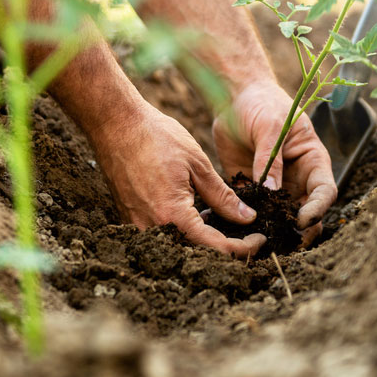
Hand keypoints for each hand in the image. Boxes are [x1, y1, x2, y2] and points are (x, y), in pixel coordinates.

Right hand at [93, 103, 266, 256]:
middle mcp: (152, 228)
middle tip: (247, 231)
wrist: (115, 124)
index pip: (216, 248)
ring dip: (205, 237)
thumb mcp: (198, 164)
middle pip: (197, 252)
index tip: (261, 238)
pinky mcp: (130, 218)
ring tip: (222, 216)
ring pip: (180, 244)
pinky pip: (163, 233)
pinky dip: (184, 228)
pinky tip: (197, 209)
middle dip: (227, 245)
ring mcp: (137, 225)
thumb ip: (223, 197)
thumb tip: (247, 218)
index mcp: (173, 216)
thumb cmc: (156, 137)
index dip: (244, 248)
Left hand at [213, 80, 337, 244]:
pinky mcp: (252, 189)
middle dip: (299, 230)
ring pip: (281, 218)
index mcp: (312, 161)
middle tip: (283, 241)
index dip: (318, 209)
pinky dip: (247, 222)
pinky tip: (235, 230)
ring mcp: (276, 187)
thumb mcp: (270, 127)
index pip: (325, 191)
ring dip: (273, 230)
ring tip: (260, 241)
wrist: (235, 98)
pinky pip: (254, 211)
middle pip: (306, 212)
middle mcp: (297, 179)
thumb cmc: (262, 104)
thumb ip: (270, 159)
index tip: (302, 220)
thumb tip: (272, 193)